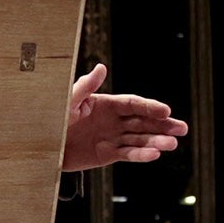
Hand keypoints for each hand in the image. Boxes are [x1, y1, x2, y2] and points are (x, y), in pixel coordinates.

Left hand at [59, 64, 186, 171]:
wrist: (42, 145)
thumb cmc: (51, 118)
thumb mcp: (67, 101)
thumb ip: (85, 87)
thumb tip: (101, 67)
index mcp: (106, 103)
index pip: (134, 104)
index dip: (150, 107)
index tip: (166, 111)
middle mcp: (113, 120)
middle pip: (143, 121)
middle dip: (163, 125)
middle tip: (182, 129)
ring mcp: (112, 137)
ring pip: (139, 139)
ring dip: (156, 141)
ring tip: (172, 145)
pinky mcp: (108, 154)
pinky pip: (128, 154)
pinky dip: (141, 155)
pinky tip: (155, 155)